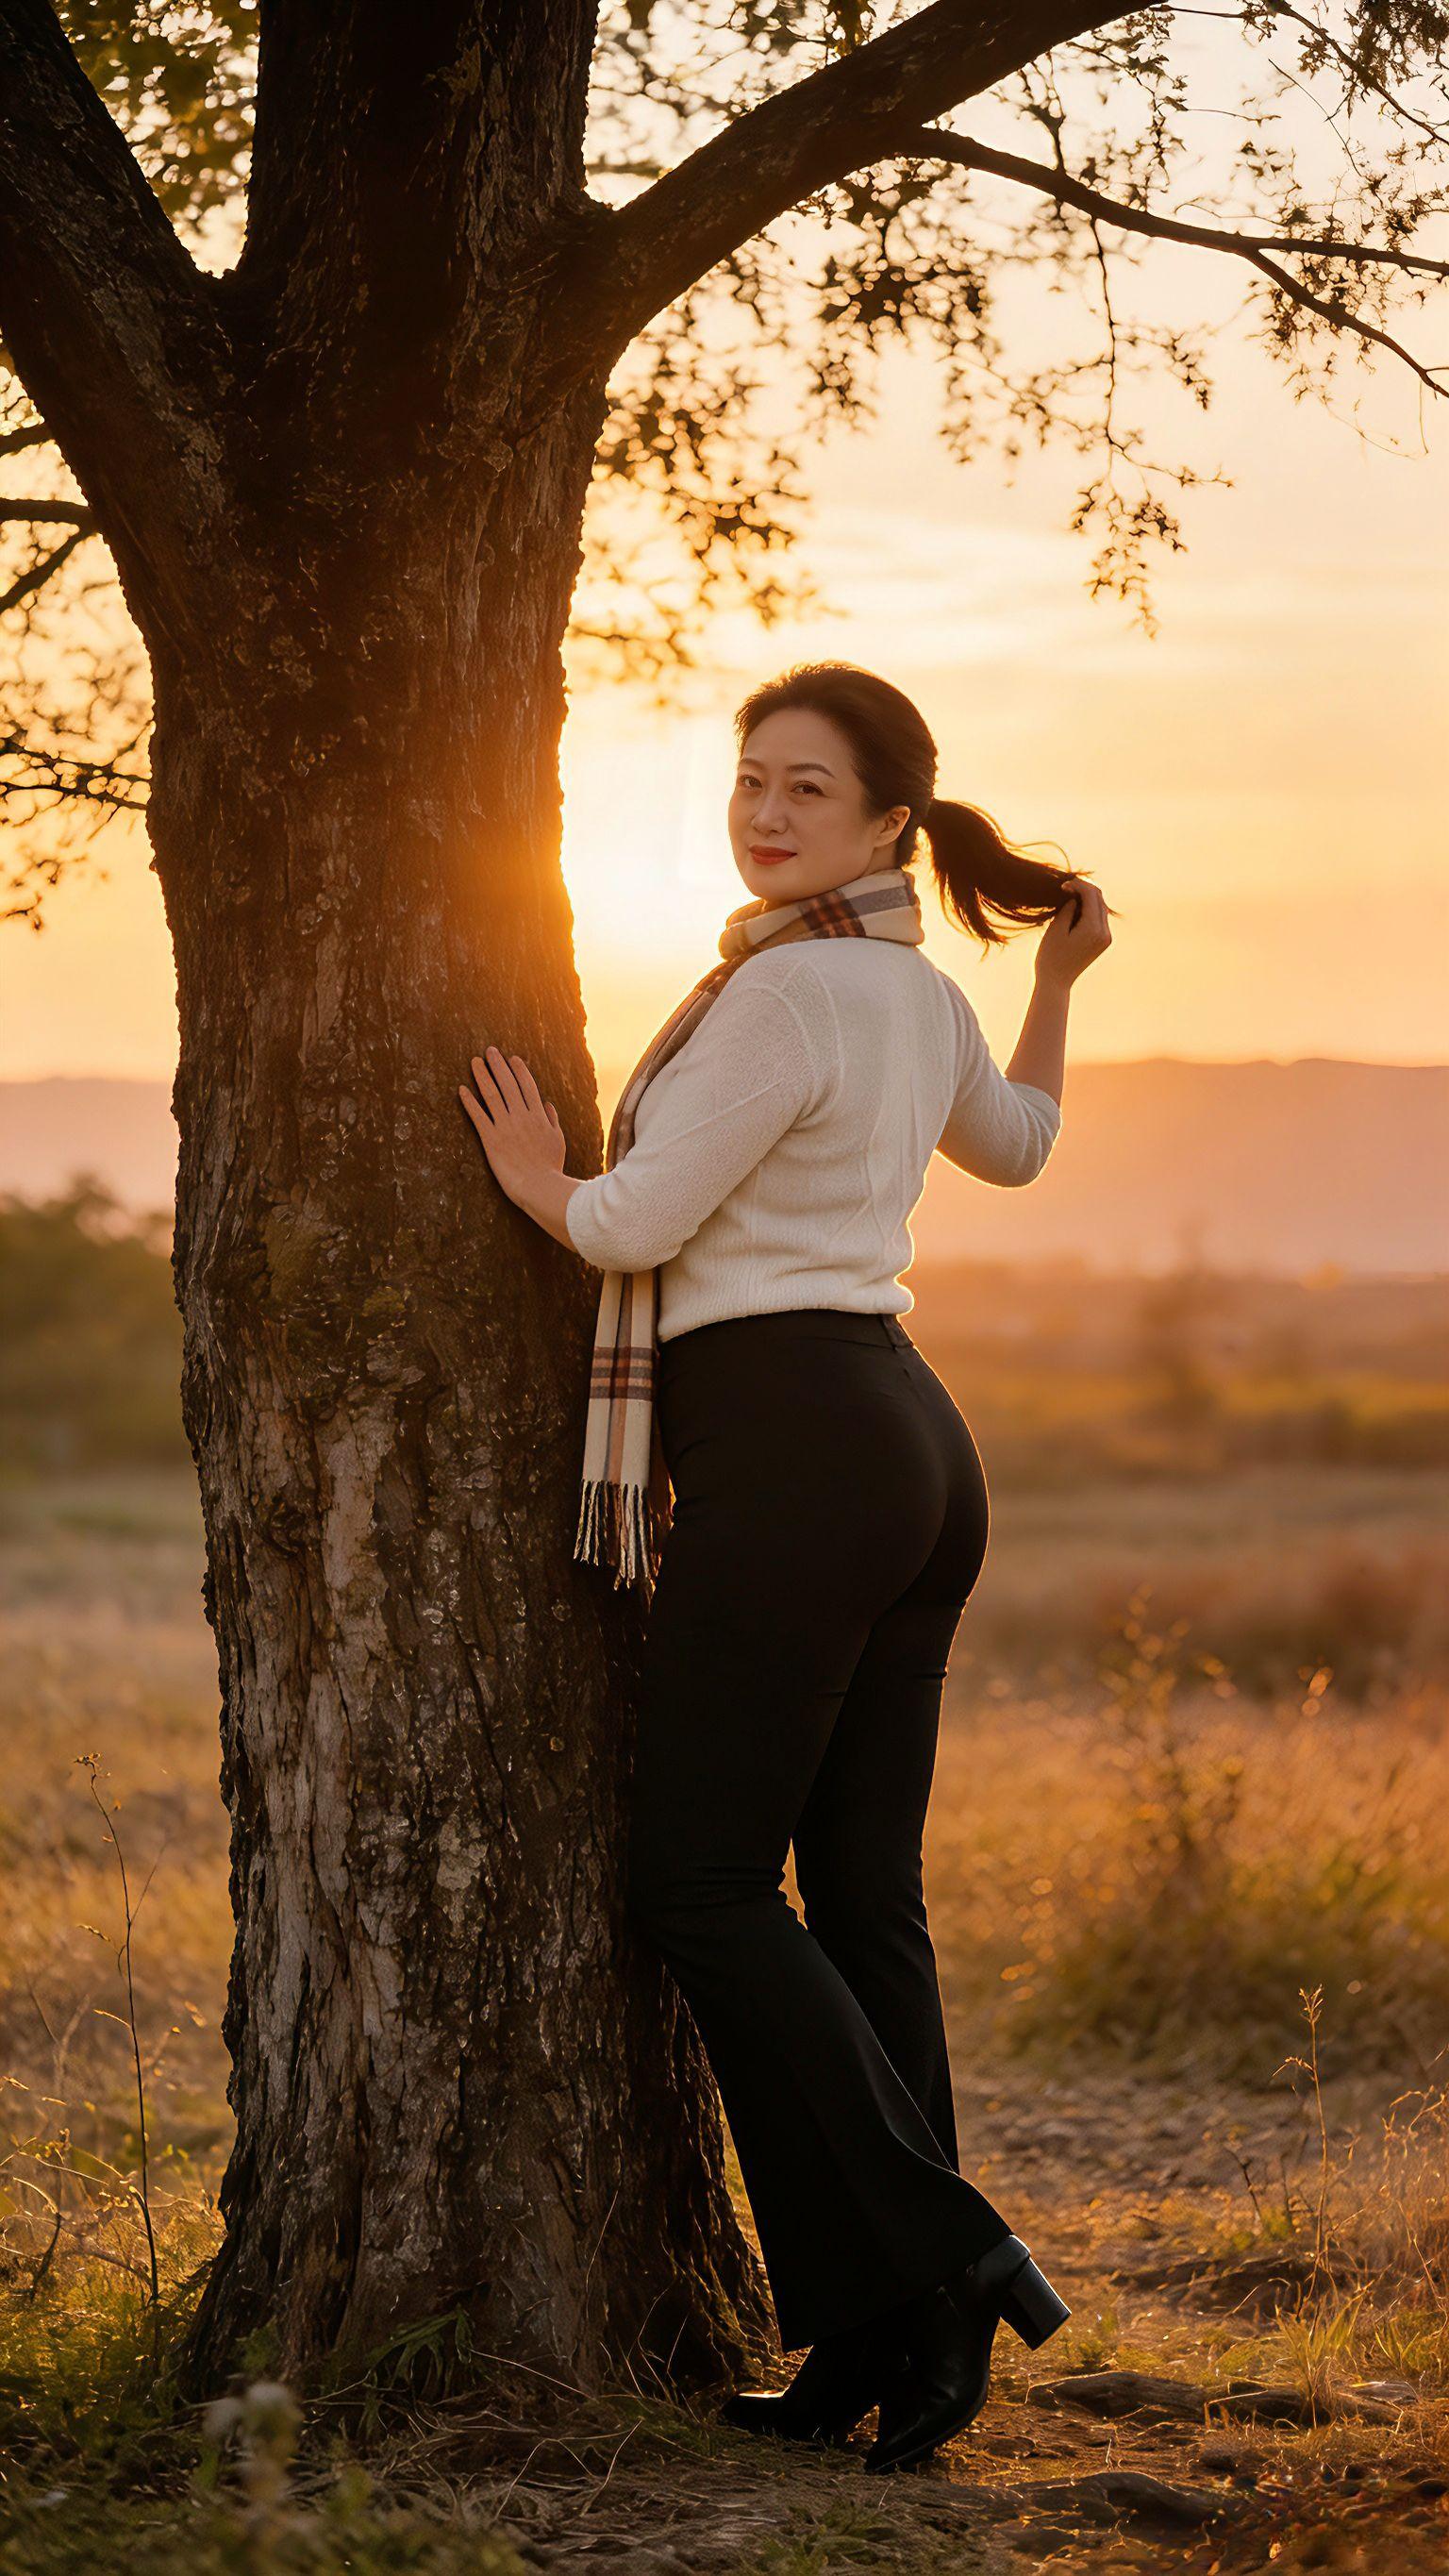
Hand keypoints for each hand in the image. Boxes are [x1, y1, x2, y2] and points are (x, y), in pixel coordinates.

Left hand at [459, 1045, 565, 1208]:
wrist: (541, 1187)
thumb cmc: (551, 1168)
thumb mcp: (558, 1141)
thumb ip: (552, 1121)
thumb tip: (547, 1105)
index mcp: (539, 1116)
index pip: (527, 1086)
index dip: (519, 1070)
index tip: (512, 1059)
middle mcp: (522, 1117)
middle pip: (508, 1084)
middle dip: (498, 1065)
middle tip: (490, 1051)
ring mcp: (506, 1127)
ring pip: (492, 1095)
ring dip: (482, 1076)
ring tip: (474, 1062)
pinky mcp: (491, 1140)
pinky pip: (478, 1116)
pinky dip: (469, 1101)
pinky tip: (461, 1089)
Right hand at [1034, 872, 1111, 990]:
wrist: (1056, 983)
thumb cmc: (1050, 957)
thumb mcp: (1056, 929)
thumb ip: (1068, 909)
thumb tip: (1075, 896)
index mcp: (1093, 929)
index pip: (1092, 895)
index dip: (1077, 885)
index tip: (1062, 885)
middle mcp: (1104, 932)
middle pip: (1100, 899)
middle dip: (1084, 889)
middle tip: (1065, 886)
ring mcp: (1106, 938)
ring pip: (1101, 907)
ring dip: (1087, 898)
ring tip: (1068, 895)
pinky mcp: (1103, 942)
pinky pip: (1099, 918)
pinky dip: (1089, 909)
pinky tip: (1075, 908)